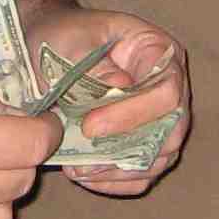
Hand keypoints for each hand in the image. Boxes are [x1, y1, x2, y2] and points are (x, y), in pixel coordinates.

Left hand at [26, 5, 188, 193]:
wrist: (46, 48)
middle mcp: (169, 86)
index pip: (167, 90)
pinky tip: (86, 177)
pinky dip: (117, 181)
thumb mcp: (70, 42)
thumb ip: (95, 65)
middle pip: (172, 130)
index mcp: (158, 51)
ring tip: (80, 171)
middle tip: (83, 160)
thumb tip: (122, 88)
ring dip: (121, 171)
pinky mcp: (143, 141)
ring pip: (161, 157)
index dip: (134, 114)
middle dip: (129, 150)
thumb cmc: (62, 37)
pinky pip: (143, 171)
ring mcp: (159, 117)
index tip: (90, 126)